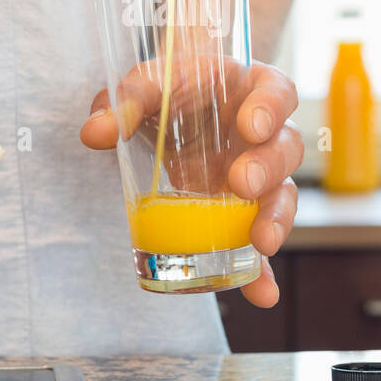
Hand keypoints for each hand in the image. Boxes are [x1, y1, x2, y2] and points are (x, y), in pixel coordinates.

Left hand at [80, 57, 302, 307]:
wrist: (171, 110)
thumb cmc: (170, 90)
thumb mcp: (146, 86)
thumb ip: (124, 100)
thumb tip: (94, 132)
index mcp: (251, 88)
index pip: (277, 91)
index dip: (271, 108)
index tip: (251, 126)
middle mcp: (267, 133)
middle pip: (286, 147)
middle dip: (268, 168)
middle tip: (242, 184)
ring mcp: (262, 175)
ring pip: (283, 195)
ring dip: (275, 220)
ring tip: (262, 243)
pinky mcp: (247, 213)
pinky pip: (258, 242)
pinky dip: (261, 270)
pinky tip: (261, 294)